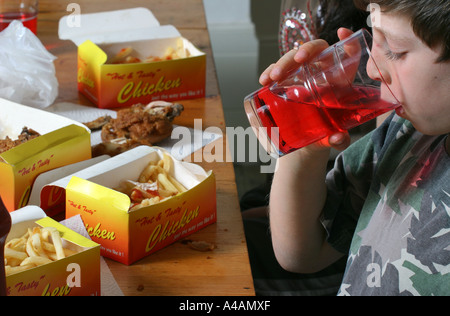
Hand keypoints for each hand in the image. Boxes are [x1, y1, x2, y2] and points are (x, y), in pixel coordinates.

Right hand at [260, 28, 353, 152]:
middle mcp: (319, 72)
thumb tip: (336, 138)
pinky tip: (264, 80)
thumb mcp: (335, 136)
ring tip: (274, 77)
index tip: (341, 32)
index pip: (346, 54)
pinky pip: (276, 70)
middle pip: (314, 51)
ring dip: (283, 62)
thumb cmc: (326, 132)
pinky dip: (269, 72)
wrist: (307, 140)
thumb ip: (339, 139)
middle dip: (306, 50)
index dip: (347, 41)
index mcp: (338, 79)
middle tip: (299, 60)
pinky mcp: (284, 82)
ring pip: (292, 57)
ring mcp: (300, 75)